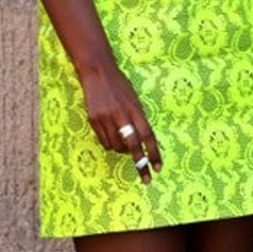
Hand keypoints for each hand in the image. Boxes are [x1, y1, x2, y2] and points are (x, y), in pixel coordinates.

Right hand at [79, 61, 161, 184]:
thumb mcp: (134, 99)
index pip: (147, 135)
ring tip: (124, 144)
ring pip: (117, 147)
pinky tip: (111, 135)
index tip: (158, 167)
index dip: (153, 152)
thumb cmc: (120, 85)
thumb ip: (137, 118)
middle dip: (141, 164)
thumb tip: (141, 141)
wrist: (97, 72)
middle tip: (147, 179)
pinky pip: (104, 142)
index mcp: (135, 108)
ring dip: (123, 150)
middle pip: (133, 146)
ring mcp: (106, 119)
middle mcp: (121, 115)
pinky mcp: (94, 120)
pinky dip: (110, 143)